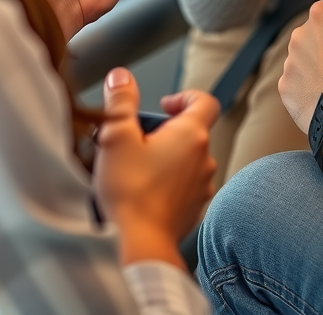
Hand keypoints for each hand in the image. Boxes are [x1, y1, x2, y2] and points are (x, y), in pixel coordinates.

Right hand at [95, 68, 218, 268]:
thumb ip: (121, 101)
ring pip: (188, 161)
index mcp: (192, 134)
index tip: (165, 105)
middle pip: (191, 132)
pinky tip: (143, 193)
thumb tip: (122, 77)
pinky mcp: (193, 210)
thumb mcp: (116, 136)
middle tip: (137, 140)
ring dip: (167, 159)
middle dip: (165, 132)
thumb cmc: (130, 192)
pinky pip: (184, 188)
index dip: (185, 96)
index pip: (205, 101)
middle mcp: (204, 159)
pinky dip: (168, 185)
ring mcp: (201, 187)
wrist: (139, 245)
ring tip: (136, 168)